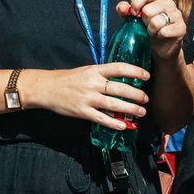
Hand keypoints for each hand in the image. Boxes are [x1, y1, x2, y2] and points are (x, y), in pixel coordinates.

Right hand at [23, 64, 149, 129]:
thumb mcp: (86, 71)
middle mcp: (93, 83)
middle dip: (136, 94)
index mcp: (95, 70)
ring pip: (114, 104)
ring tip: (141, 112)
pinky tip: (124, 126)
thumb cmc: (68, 79)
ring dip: (130, 109)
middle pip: (120, 88)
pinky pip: (102, 118)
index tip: (146, 75)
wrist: (47, 88)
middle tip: (146, 98)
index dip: (135, 71)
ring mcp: (88, 98)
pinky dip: (114, 123)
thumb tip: (121, 79)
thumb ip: (102, 75)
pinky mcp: (83, 112)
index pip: (119, 68)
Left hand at [118, 0, 187, 59]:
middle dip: (144, 21)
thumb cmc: (148, 29)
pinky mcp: (181, 27)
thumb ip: (125, 11)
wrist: (160, 47)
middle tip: (146, 25)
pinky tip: (160, 36)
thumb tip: (122, 7)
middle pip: (148, 10)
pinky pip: (164, 31)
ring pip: (156, 21)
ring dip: (151, 30)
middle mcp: (168, 3)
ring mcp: (176, 14)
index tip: (133, 13)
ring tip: (153, 31)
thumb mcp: (134, 18)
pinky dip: (159, 36)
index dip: (137, 2)